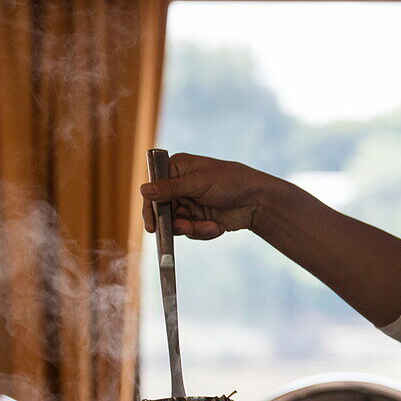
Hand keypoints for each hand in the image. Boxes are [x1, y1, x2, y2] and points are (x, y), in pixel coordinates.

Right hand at [139, 153, 284, 239]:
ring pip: (177, 224)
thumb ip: (171, 188)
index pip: (153, 189)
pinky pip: (192, 231)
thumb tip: (143, 190)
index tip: (152, 225)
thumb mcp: (199, 183)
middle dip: (174, 223)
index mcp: (176, 169)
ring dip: (192, 229)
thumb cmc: (230, 182)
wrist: (257, 200)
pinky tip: (218, 227)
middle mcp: (179, 187)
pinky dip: (204, 231)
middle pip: (163, 211)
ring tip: (209, 227)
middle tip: (186, 228)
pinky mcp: (199, 219)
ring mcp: (189, 203)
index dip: (151, 207)